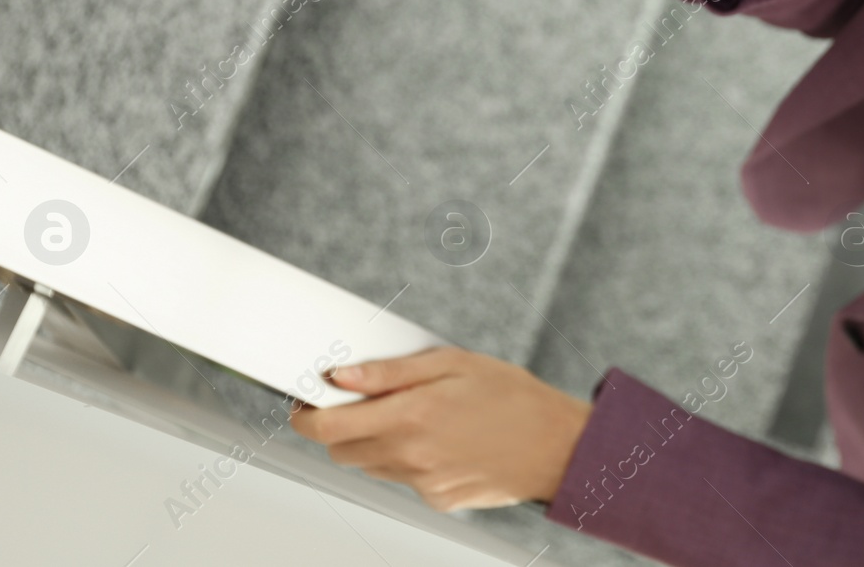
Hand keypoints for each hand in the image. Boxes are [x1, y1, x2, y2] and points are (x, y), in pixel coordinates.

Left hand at [290, 346, 591, 511]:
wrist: (558, 446)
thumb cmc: (513, 397)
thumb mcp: (453, 364)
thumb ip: (391, 372)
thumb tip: (342, 375)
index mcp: (410, 417)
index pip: (326, 426)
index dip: (304, 414)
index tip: (304, 400)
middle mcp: (410, 456)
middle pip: (341, 449)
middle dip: (341, 425)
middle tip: (364, 399)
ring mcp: (423, 483)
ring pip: (371, 464)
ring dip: (375, 441)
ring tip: (415, 414)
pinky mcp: (438, 500)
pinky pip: (404, 479)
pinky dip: (409, 458)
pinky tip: (442, 438)